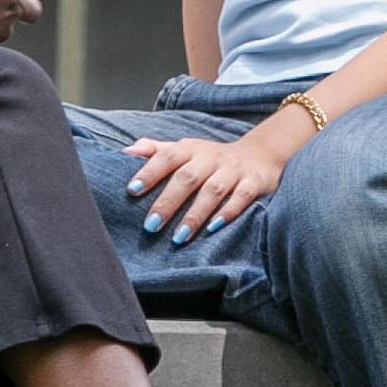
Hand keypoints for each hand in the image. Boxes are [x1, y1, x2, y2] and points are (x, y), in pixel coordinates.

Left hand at [123, 114, 310, 244]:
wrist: (260, 154)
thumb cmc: (211, 159)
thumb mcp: (186, 150)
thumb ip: (157, 151)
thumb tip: (127, 152)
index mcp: (191, 149)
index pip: (168, 156)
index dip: (150, 172)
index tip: (132, 190)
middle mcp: (211, 157)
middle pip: (188, 177)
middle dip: (169, 201)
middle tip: (151, 225)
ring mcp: (234, 170)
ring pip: (214, 190)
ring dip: (195, 214)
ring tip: (179, 237)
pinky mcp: (254, 182)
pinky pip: (242, 197)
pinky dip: (228, 212)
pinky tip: (214, 228)